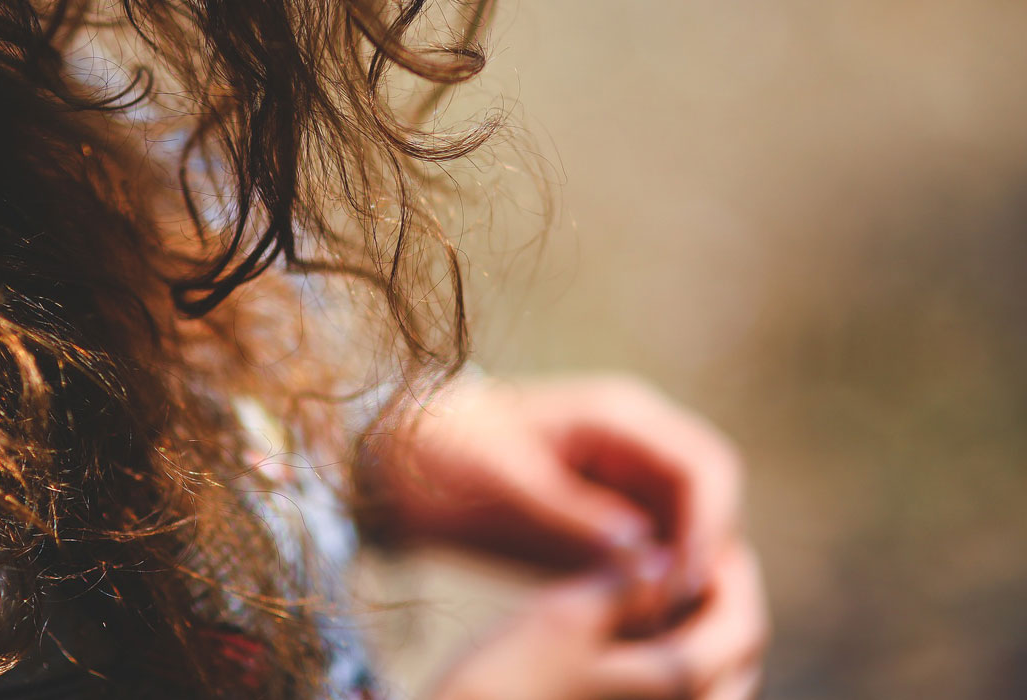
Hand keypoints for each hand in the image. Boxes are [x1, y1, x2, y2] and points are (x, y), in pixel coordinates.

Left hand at [369, 375, 742, 599]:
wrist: (400, 454)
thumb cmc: (448, 457)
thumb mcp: (508, 489)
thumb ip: (576, 518)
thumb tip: (647, 556)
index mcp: (619, 416)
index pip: (706, 466)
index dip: (711, 528)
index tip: (686, 585)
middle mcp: (636, 442)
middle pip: (711, 500)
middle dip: (706, 557)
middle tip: (677, 618)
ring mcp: (625, 477)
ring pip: (689, 530)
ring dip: (684, 575)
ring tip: (654, 628)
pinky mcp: (608, 514)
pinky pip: (655, 550)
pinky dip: (655, 585)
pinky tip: (633, 624)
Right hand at [431, 542, 766, 699]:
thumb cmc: (503, 687)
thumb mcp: (564, 617)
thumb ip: (626, 583)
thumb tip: (666, 555)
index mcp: (680, 686)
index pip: (744, 624)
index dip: (732, 571)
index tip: (701, 531)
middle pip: (737, 658)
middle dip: (723, 602)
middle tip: (687, 557)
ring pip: (709, 681)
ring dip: (698, 631)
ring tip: (661, 589)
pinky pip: (673, 695)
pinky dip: (669, 659)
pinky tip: (629, 631)